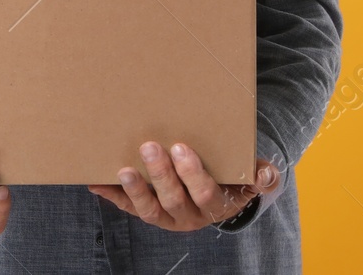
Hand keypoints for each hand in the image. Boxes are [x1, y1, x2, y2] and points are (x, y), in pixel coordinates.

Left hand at [87, 142, 278, 231]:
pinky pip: (127, 207)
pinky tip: (95, 182)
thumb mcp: (250, 177)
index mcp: (215, 205)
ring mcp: (166, 216)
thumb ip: (261, 175)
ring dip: (136, 190)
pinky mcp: (147, 210)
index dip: (192, 173)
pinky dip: (111, 195)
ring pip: (149, 210)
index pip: (204, 192)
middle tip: (150, 147)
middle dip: (161, 175)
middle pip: (174, 199)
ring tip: (123, 170)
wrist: (217, 194)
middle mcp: (189, 216)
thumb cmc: (232, 177)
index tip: (180, 147)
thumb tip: (266, 173)